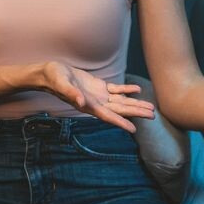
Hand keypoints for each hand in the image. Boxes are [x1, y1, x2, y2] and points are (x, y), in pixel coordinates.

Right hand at [40, 61, 155, 132]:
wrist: (50, 74)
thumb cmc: (54, 79)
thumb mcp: (62, 84)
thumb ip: (71, 93)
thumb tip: (81, 103)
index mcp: (88, 105)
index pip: (107, 116)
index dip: (120, 122)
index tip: (133, 129)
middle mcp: (96, 103)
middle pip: (120, 110)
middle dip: (136, 112)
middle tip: (153, 115)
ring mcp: (99, 96)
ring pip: (121, 101)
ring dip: (135, 104)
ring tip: (150, 107)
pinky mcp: (99, 87)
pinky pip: (116, 89)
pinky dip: (127, 90)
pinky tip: (137, 89)